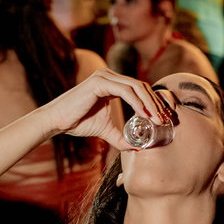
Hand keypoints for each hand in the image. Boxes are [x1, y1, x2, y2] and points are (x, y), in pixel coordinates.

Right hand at [40, 68, 172, 149]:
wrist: (58, 122)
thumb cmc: (78, 122)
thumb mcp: (106, 131)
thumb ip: (122, 137)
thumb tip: (137, 148)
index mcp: (112, 84)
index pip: (140, 89)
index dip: (154, 102)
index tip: (163, 118)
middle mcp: (109, 76)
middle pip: (141, 86)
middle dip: (156, 103)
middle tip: (165, 119)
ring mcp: (104, 76)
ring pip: (136, 86)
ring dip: (149, 103)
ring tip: (157, 119)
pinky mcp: (100, 81)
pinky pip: (125, 90)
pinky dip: (137, 103)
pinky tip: (144, 115)